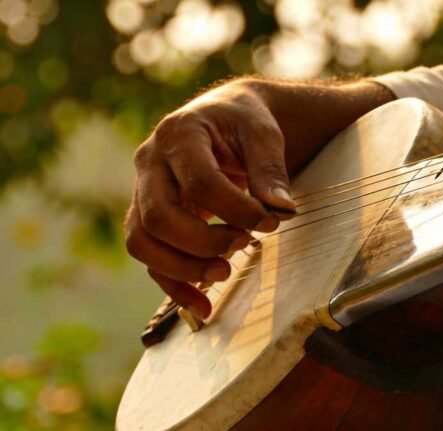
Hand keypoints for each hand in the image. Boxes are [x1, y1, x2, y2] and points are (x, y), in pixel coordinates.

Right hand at [126, 80, 295, 319]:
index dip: (236, 210)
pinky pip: (149, 257)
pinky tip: (203, 307)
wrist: (223, 117)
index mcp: (178, 133)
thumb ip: (270, 170)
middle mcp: (150, 162)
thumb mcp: (263, 134)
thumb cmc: (244, 123)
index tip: (271, 222)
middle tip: (245, 246)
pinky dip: (172, 286)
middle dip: (204, 242)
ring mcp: (142, 190)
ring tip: (226, 273)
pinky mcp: (147, 216)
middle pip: (159, 217)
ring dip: (183, 267)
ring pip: (142, 241)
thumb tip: (281, 209)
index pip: (199, 183)